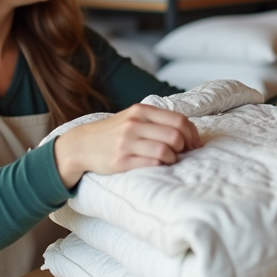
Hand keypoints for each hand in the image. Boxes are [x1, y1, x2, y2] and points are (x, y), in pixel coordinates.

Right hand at [53, 104, 201, 187]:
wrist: (82, 144)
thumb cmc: (115, 132)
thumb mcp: (134, 117)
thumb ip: (158, 120)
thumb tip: (190, 132)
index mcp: (141, 111)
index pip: (179, 120)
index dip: (192, 134)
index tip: (194, 143)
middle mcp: (134, 124)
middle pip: (175, 135)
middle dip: (185, 147)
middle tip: (183, 153)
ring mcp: (127, 143)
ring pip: (165, 150)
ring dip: (174, 158)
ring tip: (170, 159)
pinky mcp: (121, 161)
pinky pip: (152, 163)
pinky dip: (162, 165)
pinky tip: (159, 165)